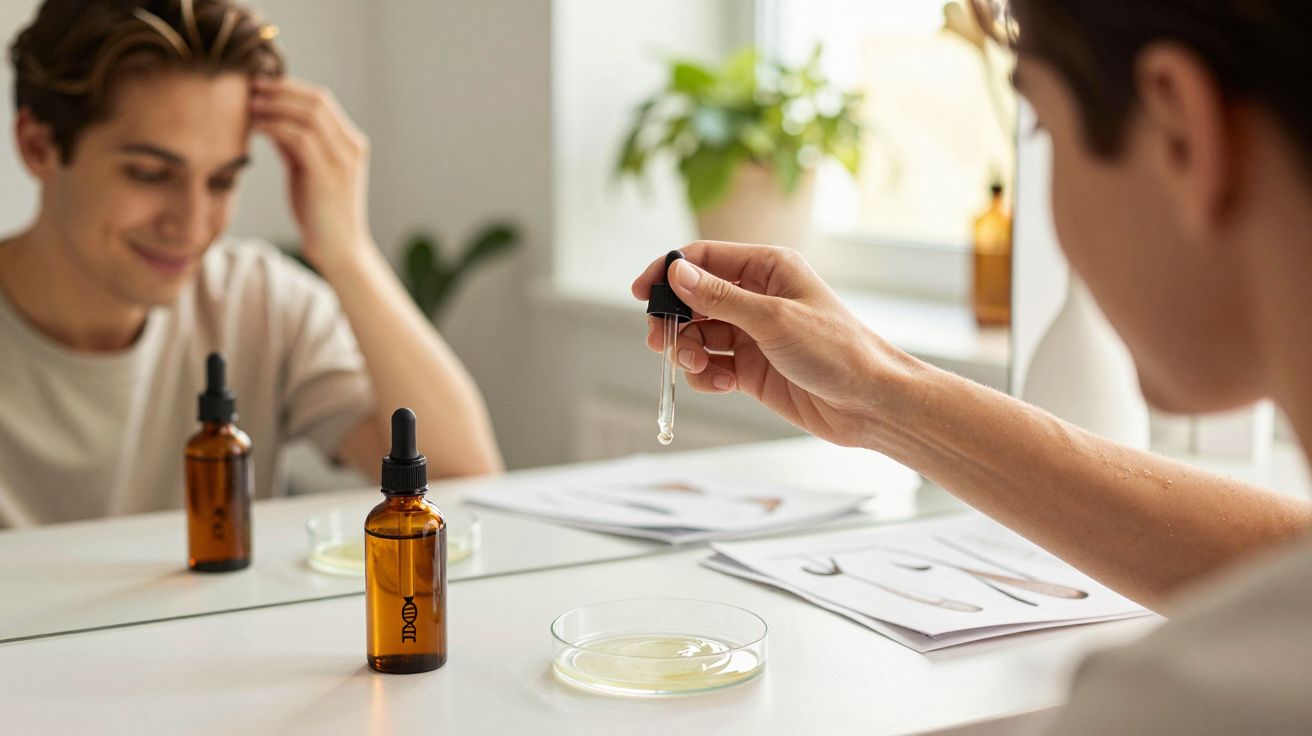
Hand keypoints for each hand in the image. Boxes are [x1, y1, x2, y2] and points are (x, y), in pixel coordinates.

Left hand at [250, 76, 372, 272]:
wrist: (339, 250)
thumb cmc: (320, 213)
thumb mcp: (306, 171)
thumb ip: (294, 144)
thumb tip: (269, 116)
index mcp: (350, 143)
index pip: (321, 100)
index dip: (289, 87)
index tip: (260, 84)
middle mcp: (351, 147)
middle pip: (316, 100)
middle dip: (281, 89)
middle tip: (250, 85)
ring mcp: (342, 160)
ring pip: (309, 115)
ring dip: (275, 105)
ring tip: (249, 104)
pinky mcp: (327, 175)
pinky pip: (300, 138)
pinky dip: (276, 126)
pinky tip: (257, 127)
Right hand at [632, 241, 916, 447]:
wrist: (869, 403)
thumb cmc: (837, 351)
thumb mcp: (773, 319)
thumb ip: (720, 298)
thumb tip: (677, 274)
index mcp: (768, 268)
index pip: (704, 258)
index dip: (669, 272)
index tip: (642, 292)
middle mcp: (758, 297)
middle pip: (694, 299)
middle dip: (673, 320)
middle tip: (659, 341)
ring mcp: (753, 334)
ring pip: (698, 335)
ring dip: (687, 351)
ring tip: (697, 366)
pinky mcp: (752, 368)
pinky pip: (712, 365)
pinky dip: (707, 375)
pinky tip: (722, 384)